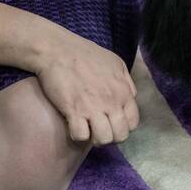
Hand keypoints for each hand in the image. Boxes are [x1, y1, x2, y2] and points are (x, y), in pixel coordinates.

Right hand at [28, 23, 139, 145]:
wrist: (58, 50)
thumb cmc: (86, 54)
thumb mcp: (116, 63)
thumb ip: (126, 82)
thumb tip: (131, 97)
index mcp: (123, 91)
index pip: (133, 123)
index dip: (123, 127)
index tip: (112, 122)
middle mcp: (112, 102)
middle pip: (120, 136)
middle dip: (110, 136)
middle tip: (99, 129)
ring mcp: (93, 108)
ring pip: (103, 139)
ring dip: (95, 139)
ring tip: (88, 129)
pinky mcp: (73, 111)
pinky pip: (81, 136)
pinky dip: (77, 135)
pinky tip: (74, 125)